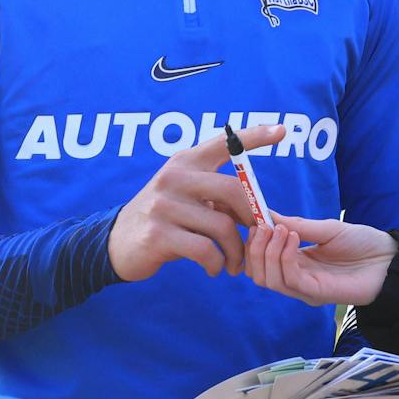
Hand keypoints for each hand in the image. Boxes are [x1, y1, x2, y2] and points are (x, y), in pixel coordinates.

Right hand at [108, 125, 282, 280]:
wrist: (115, 243)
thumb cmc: (162, 220)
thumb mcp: (182, 196)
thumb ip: (213, 195)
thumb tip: (259, 210)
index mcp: (184, 162)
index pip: (224, 144)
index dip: (254, 136)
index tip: (282, 130)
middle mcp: (174, 177)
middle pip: (232, 190)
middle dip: (252, 218)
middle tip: (256, 238)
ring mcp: (164, 205)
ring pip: (222, 226)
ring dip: (236, 251)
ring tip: (234, 263)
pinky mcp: (159, 234)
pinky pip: (205, 250)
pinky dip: (217, 264)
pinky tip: (214, 268)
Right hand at [242, 213, 397, 306]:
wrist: (390, 258)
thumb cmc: (362, 243)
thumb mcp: (325, 228)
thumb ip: (296, 225)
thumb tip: (265, 213)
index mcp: (295, 263)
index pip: (259, 260)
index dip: (252, 242)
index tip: (253, 219)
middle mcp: (296, 278)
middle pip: (257, 273)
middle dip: (255, 248)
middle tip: (265, 226)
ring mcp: (305, 288)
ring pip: (268, 279)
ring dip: (269, 252)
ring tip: (282, 231)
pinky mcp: (316, 294)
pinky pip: (289, 279)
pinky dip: (284, 257)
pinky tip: (293, 239)